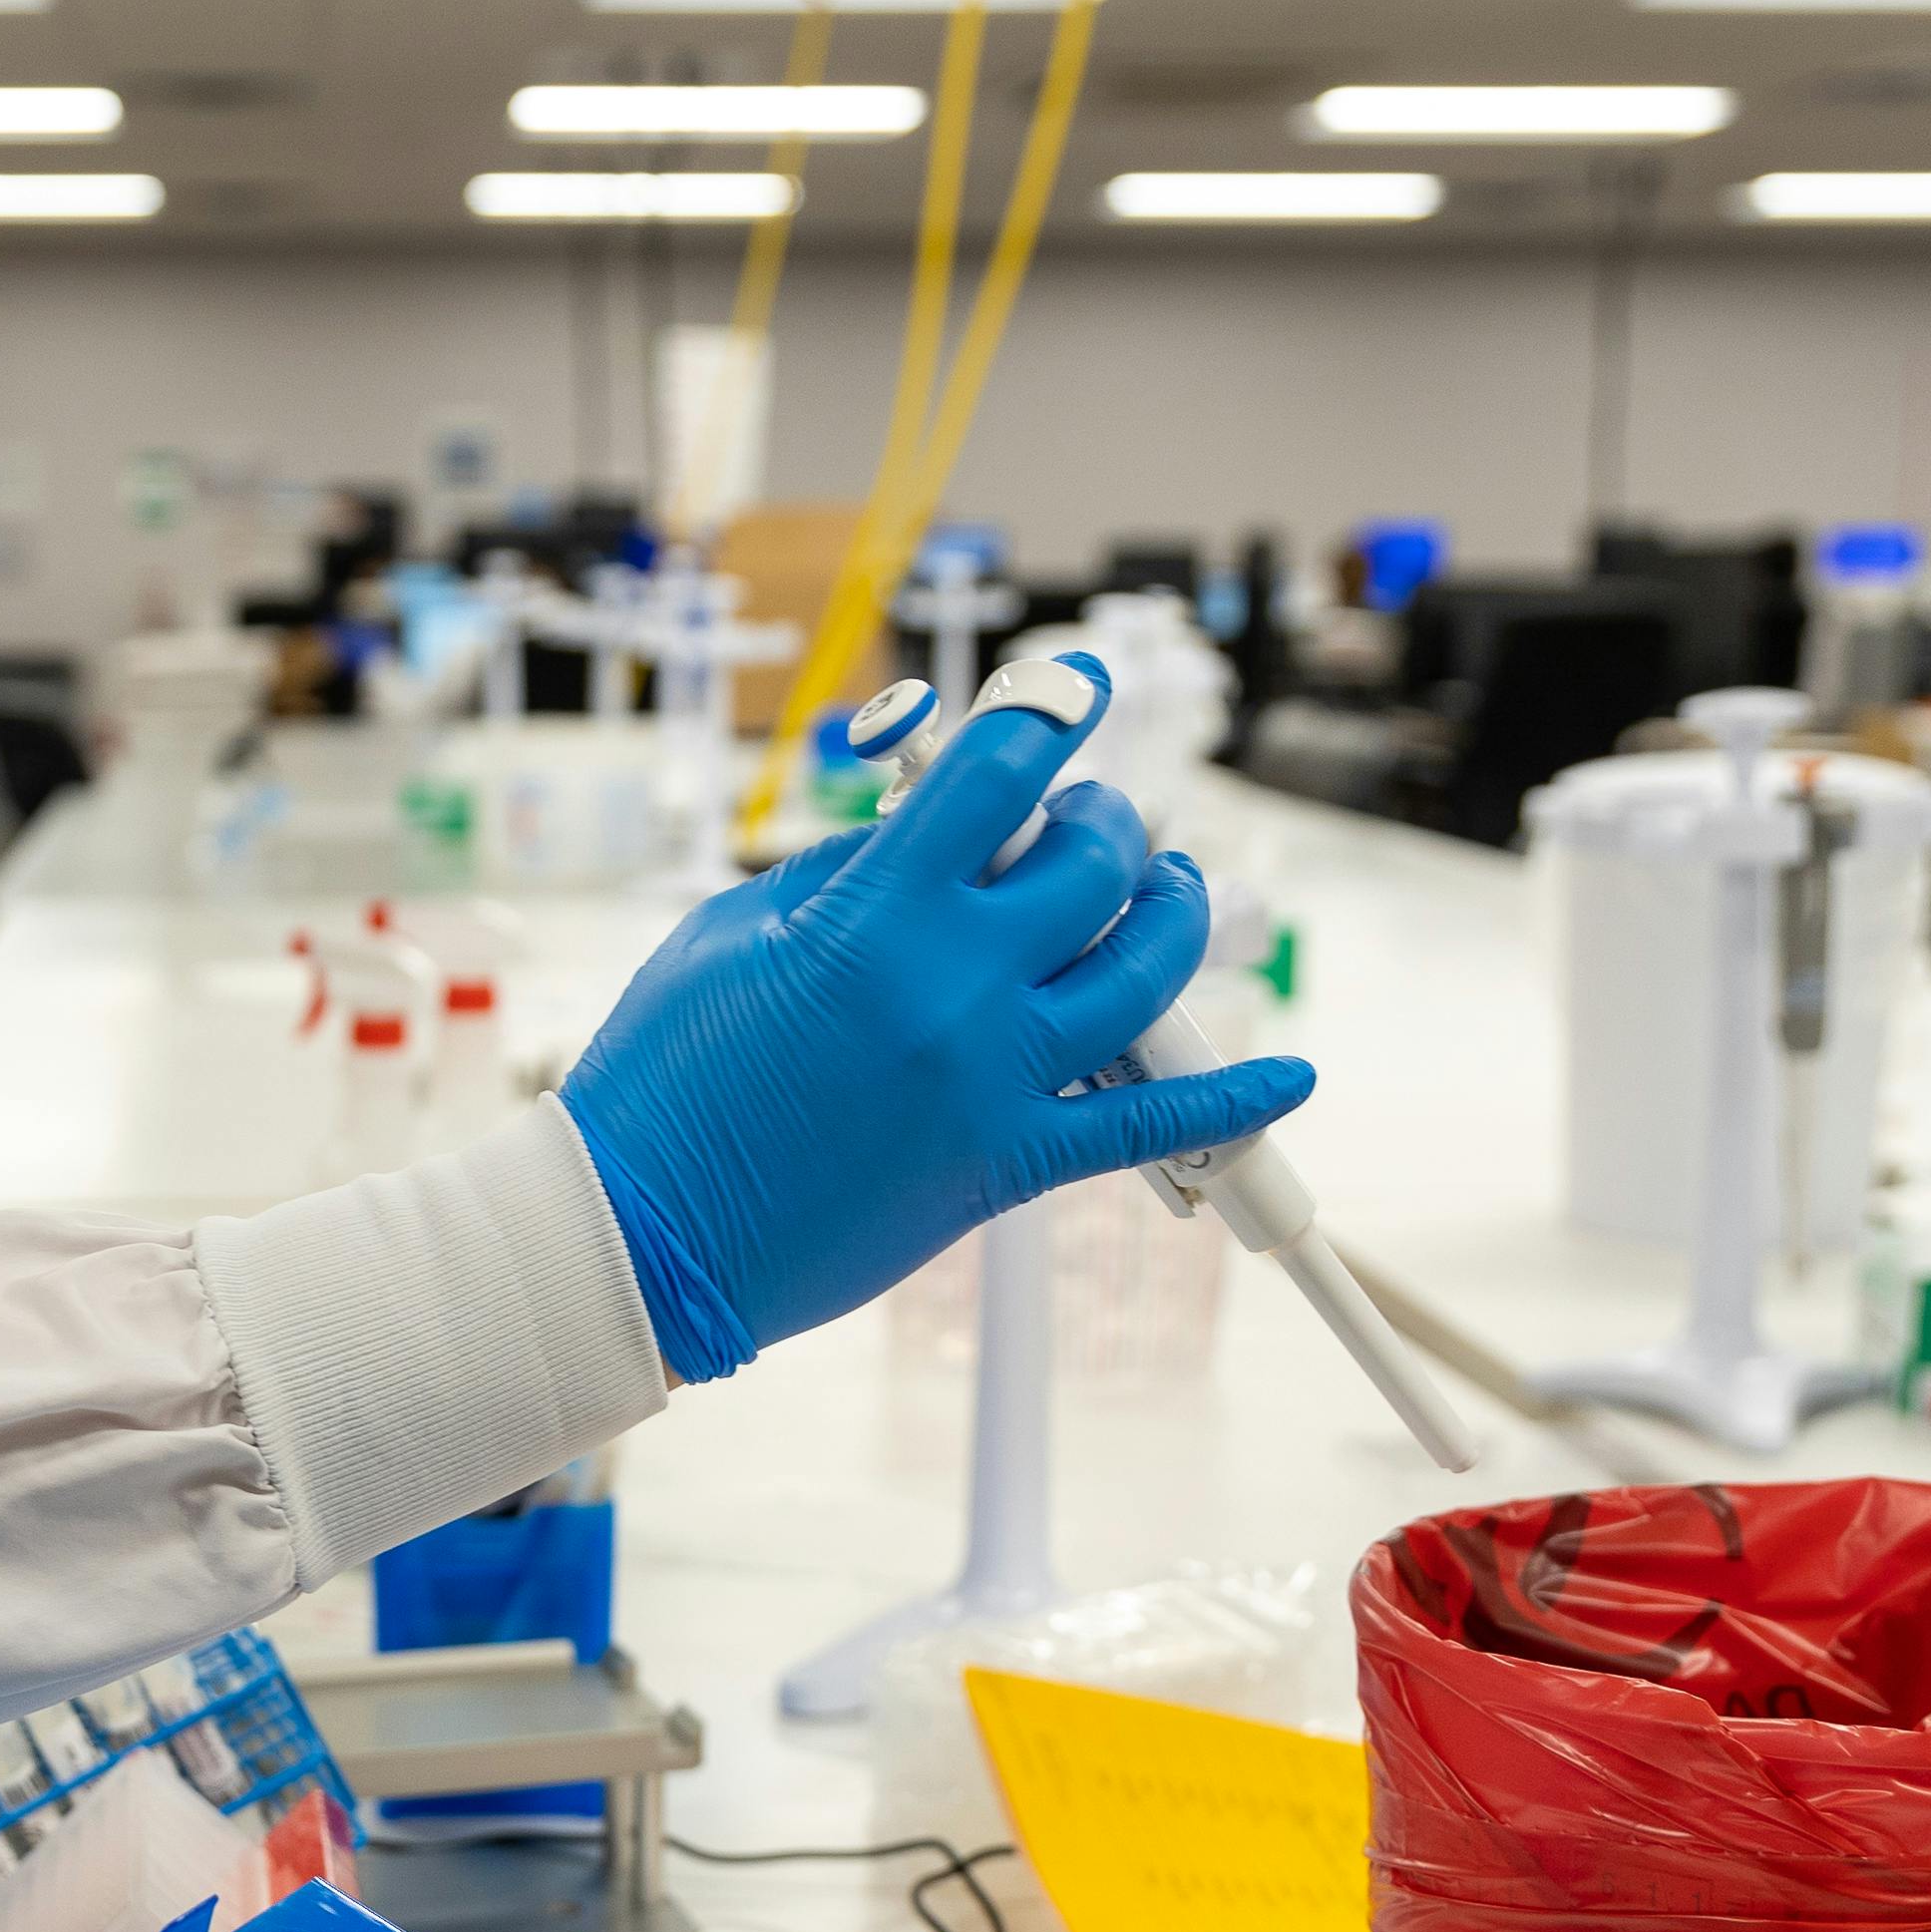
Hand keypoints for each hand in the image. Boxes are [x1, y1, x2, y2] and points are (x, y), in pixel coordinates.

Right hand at [558, 674, 1313, 1380]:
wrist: (645, 1235)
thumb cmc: (665, 1078)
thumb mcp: (735, 933)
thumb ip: (841, 872)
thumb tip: (921, 830)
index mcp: (877, 914)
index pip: (998, 775)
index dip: (1044, 717)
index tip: (1070, 696)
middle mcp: (954, 987)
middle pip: (1093, 867)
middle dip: (1102, 823)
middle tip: (1088, 820)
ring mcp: (992, 1081)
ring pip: (1144, 977)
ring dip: (1173, 916)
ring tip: (1171, 891)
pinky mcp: (1006, 1167)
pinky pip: (1146, 1127)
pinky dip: (1229, 1101)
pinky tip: (1285, 1072)